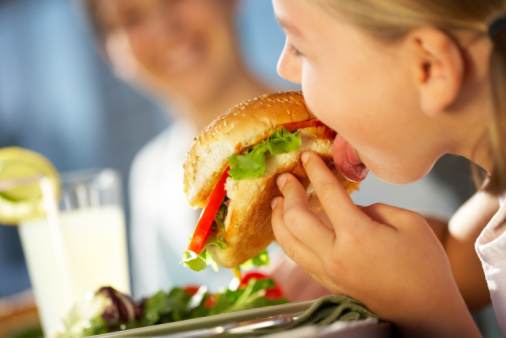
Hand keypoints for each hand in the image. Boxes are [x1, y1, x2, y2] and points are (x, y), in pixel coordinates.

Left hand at [271, 152, 480, 337]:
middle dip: (288, 193)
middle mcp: (335, 255)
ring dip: (278, 219)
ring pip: (288, 243)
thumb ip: (374, 209)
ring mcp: (328, 272)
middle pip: (296, 219)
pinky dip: (288, 239)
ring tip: (277, 202)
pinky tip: (288, 229)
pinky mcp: (327, 283)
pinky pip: (297, 257)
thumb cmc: (425, 266)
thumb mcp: (409, 224)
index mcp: (357, 236)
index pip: (327, 195)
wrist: (424, 312)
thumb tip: (351, 207)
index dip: (315, 171)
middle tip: (285, 178)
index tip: (307, 156)